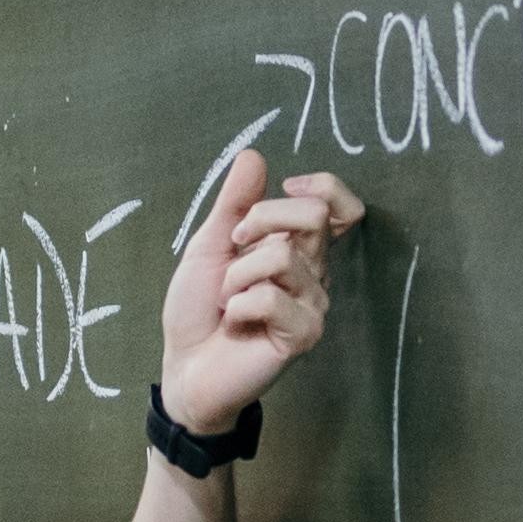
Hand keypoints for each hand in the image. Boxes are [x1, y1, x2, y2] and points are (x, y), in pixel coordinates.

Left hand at [160, 150, 362, 437]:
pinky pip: (272, 296)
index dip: (321, 187)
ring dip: (236, 276)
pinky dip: (238, 305)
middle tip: (232, 250)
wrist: (184, 366)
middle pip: (312, 216)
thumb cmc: (197, 310)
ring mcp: (312, 305)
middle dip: (259, 221)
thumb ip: (234, 203)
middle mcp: (313, 273)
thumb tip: (254, 155)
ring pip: (281, 257)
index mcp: (297, 248)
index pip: (338, 207)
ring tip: (226, 301)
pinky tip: (234, 322)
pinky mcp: (304, 334)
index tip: (285, 187)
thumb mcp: (209, 245)